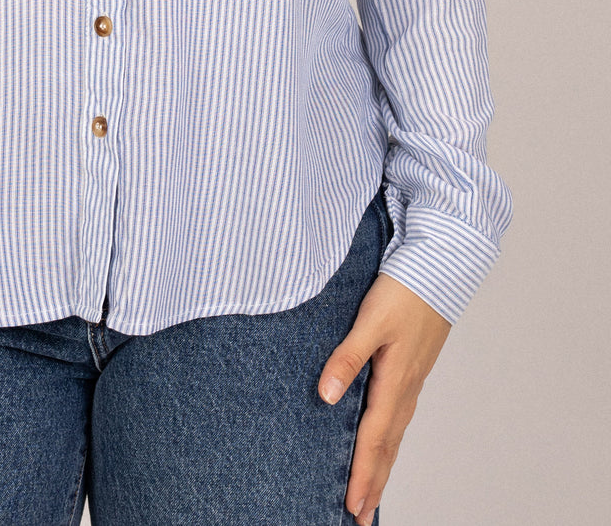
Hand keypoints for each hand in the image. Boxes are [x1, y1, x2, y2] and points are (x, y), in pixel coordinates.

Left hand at [318, 273, 451, 524]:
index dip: (361, 476)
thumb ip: (347, 356)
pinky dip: (389, 443)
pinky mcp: (412, 370)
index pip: (373, 441)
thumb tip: (327, 396)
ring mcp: (412, 382)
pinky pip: (398, 419)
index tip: (352, 509)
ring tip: (370, 495)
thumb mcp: (370, 320)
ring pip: (394, 436)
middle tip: (361, 520)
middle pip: (387, 449)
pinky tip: (383, 446)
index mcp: (395, 382)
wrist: (441, 267)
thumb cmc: (404, 290)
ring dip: (382, 468)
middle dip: (373, 485)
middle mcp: (406, 390)